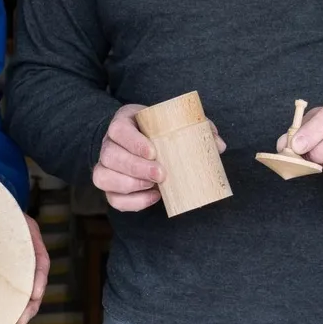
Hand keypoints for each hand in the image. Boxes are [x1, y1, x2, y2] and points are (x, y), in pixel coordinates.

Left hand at [0, 151, 50, 323]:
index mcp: (21, 229)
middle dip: (32, 297)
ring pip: (20, 284)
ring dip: (21, 304)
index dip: (38, 274)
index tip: (34, 291)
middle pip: (32, 274)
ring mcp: (7, 258)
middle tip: (24, 317)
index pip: (36, 252)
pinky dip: (6, 302)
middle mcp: (18, 246)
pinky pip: (5, 286)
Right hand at [93, 103, 224, 211]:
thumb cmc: (159, 131)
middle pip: (110, 156)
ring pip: (103, 177)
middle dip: (135, 168)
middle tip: (161, 174)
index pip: (118, 129)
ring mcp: (105, 165)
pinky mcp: (110, 185)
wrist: (140, 141)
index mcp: (123, 122)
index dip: (133, 142)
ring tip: (156, 187)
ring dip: (130, 185)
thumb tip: (219, 144)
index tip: (153, 151)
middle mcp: (108, 143)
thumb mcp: (174, 122)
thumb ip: (196, 128)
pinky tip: (153, 197)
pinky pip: (112, 198)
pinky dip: (132, 202)